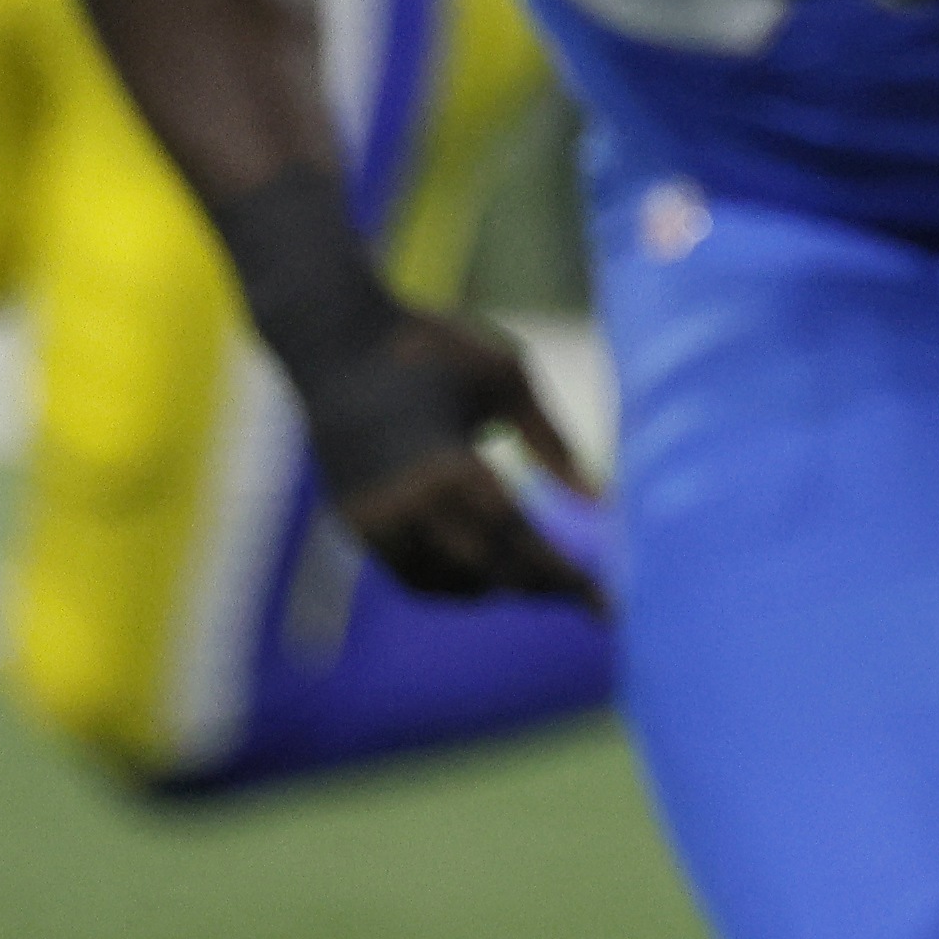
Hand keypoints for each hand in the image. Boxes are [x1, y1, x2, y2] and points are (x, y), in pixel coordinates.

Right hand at [302, 306, 609, 607]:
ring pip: (450, 584)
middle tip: (584, 590)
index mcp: (448, 463)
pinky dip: (455, 585)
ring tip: (544, 577)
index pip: (519, 539)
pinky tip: (490, 570)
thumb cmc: (434, 346)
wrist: (335, 336)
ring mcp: (375, 518)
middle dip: (541, 584)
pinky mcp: (356, 523)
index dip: (564, 575)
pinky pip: (413, 577)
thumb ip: (552, 441)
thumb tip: (600, 502)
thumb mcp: (508, 377)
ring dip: (500, 586)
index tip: (603, 602)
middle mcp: (406, 502)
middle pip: (489, 571)